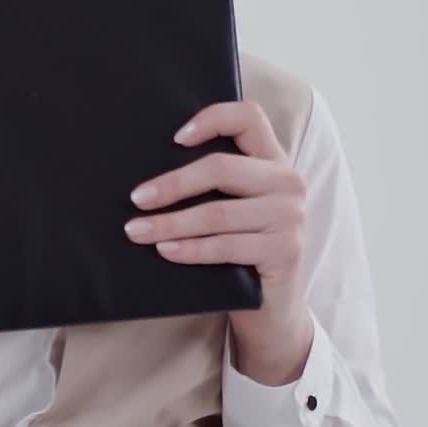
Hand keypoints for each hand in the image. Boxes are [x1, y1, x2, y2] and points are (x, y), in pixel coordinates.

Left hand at [124, 100, 314, 385]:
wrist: (273, 310)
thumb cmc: (240, 251)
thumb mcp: (232, 209)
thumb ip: (212, 184)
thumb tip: (147, 175)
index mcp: (273, 160)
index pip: (248, 116)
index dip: (211, 118)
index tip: (174, 138)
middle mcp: (288, 182)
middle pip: (222, 168)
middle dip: (172, 184)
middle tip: (137, 198)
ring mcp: (291, 217)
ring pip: (218, 213)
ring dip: (170, 223)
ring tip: (137, 230)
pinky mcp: (286, 251)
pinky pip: (226, 246)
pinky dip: (190, 249)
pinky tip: (165, 250)